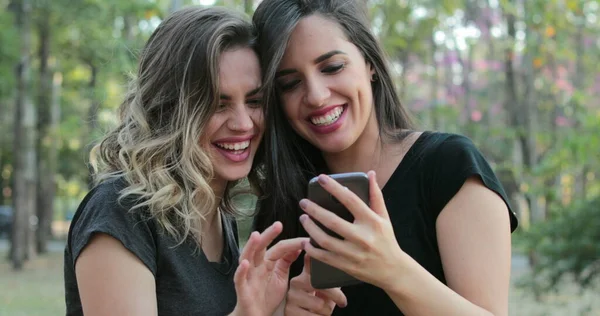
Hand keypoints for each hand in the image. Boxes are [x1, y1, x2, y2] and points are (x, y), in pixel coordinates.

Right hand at [231, 222, 307, 315]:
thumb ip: (286, 262)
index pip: (279, 248)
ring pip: (246, 258)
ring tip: (256, 236)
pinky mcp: (242, 290)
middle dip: (268, 235)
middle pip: (260, 247)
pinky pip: (239, 279)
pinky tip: (245, 263)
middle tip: (278, 225)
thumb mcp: (281, 277)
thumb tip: (298, 247)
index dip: (291, 243)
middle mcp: (256, 266)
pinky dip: (241, 271)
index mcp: (267, 262)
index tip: (306, 240)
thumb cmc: (266, 296)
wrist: (256, 315)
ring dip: (250, 247)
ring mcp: (248, 277)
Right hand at [285, 254, 346, 314]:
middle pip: (320, 285)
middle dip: (336, 296)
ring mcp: (292, 296)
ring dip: (327, 311)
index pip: (311, 263)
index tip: (318, 254)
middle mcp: (296, 282)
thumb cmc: (318, 302)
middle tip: (342, 301)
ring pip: (319, 304)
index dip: (315, 260)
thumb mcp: (325, 290)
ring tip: (325, 311)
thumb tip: (340, 265)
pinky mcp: (289, 310)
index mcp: (305, 274)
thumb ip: (330, 278)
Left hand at [298, 171, 406, 290]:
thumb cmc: (387, 240)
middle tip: (304, 202)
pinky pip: (324, 257)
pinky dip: (312, 250)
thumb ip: (375, 195)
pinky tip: (305, 241)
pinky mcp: (346, 266)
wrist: (393, 271)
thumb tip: (370, 174)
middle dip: (314, 210)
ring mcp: (353, 253)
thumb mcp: (384, 217)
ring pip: (325, 240)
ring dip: (310, 228)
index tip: (322, 178)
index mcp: (372, 222)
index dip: (334, 188)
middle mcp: (362, 237)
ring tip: (303, 218)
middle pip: (332, 221)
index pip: (351, 200)